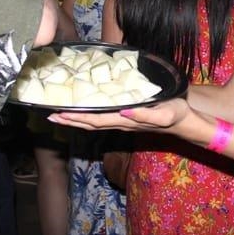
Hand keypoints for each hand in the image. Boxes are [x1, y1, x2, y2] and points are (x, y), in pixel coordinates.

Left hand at [49, 98, 190, 132]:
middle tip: (50, 116)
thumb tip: (124, 111)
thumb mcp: (164, 113)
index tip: (60, 115)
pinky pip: (102, 117)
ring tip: (59, 115)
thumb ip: (145, 113)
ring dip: (76, 119)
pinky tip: (82, 110)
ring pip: (94, 122)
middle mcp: (120, 123)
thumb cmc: (175, 114)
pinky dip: (88, 115)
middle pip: (90, 124)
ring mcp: (122, 122)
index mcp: (126, 121)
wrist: (184, 121)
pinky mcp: (125, 118)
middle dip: (70, 121)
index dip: (77, 118)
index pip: (96, 120)